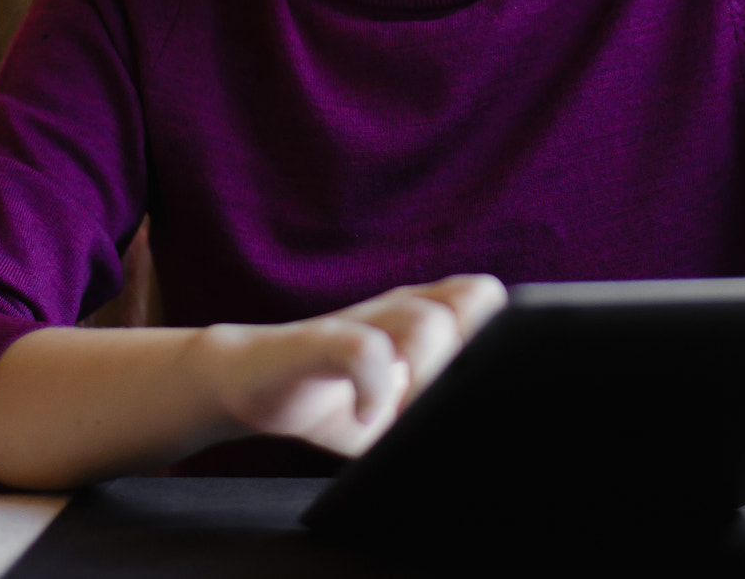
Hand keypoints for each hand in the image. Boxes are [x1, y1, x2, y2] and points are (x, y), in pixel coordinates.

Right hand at [195, 274, 506, 457]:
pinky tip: (369, 417)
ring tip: (408, 416)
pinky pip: (361, 350)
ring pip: (425, 321)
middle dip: (476, 355)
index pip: (488, 298)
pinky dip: (376, 388)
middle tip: (446, 403)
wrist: (245, 384)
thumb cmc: (335, 404)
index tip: (477, 392)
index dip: (500, 340)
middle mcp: (401, 306)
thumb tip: (495, 446)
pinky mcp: (317, 341)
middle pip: (476, 298)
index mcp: (428, 315)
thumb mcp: (400, 413)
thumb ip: (441, 415)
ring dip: (430, 376)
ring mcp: (360, 319)